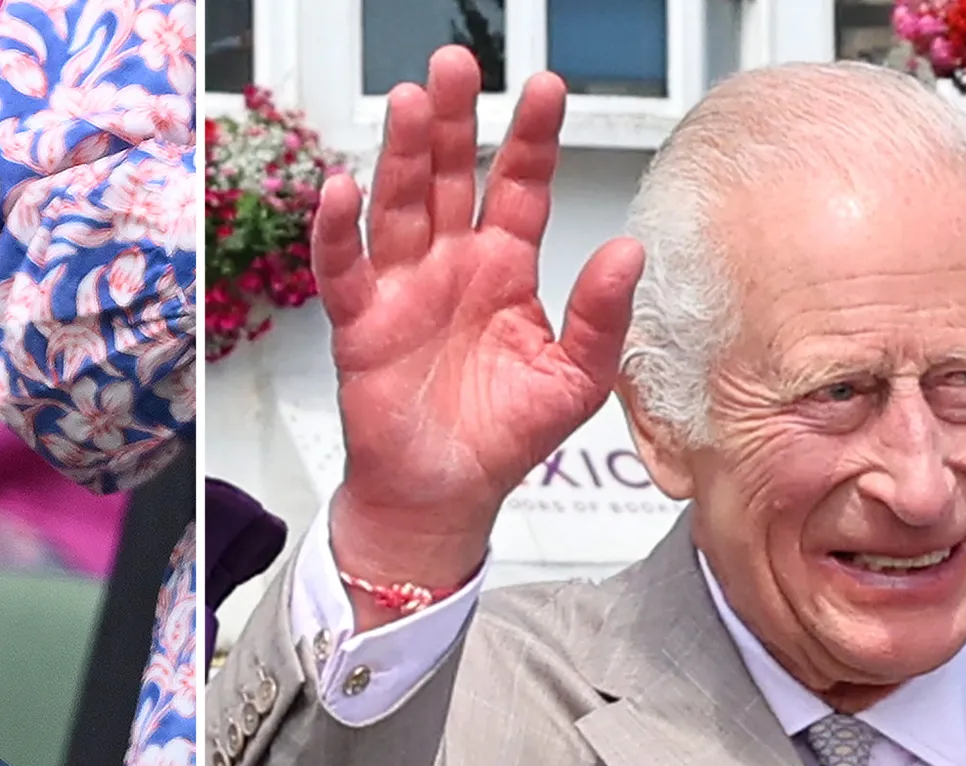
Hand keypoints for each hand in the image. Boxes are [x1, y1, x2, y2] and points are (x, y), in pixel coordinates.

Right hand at [316, 47, 644, 605]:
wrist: (443, 499)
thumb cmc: (501, 441)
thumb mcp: (575, 382)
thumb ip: (603, 318)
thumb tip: (630, 253)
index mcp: (506, 268)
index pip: (521, 184)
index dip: (531, 137)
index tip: (545, 90)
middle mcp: (453, 265)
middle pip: (452, 174)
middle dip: (455, 120)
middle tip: (456, 66)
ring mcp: (405, 289)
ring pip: (400, 205)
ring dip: (402, 154)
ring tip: (409, 105)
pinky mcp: (363, 325)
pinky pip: (344, 270)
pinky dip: (336, 232)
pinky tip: (340, 190)